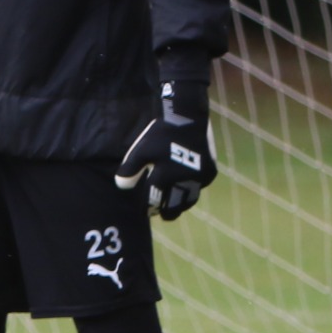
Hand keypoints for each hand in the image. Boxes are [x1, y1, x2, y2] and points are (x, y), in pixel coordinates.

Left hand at [114, 80, 216, 219]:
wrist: (189, 118)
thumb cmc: (161, 134)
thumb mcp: (141, 150)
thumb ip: (130, 169)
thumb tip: (121, 186)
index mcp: (165, 176)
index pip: (154, 200)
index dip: (148, 208)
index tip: (145, 212)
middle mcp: (184, 180)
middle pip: (175, 206)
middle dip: (166, 212)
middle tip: (160, 214)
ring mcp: (200, 178)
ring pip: (190, 199)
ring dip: (181, 204)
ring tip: (174, 207)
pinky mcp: (210, 172)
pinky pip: (200, 187)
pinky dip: (192, 189)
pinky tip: (186, 188)